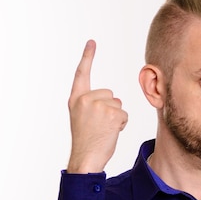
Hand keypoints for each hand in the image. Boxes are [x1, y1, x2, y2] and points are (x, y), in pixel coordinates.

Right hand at [66, 40, 127, 172]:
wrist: (86, 157)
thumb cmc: (87, 140)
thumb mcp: (82, 117)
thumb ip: (92, 104)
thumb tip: (114, 98)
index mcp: (76, 99)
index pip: (82, 74)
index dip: (88, 57)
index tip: (92, 42)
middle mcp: (85, 99)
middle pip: (110, 94)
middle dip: (110, 109)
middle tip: (99, 125)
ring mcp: (98, 106)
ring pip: (119, 104)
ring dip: (116, 117)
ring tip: (104, 130)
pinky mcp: (112, 114)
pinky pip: (125, 114)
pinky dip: (122, 124)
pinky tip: (110, 132)